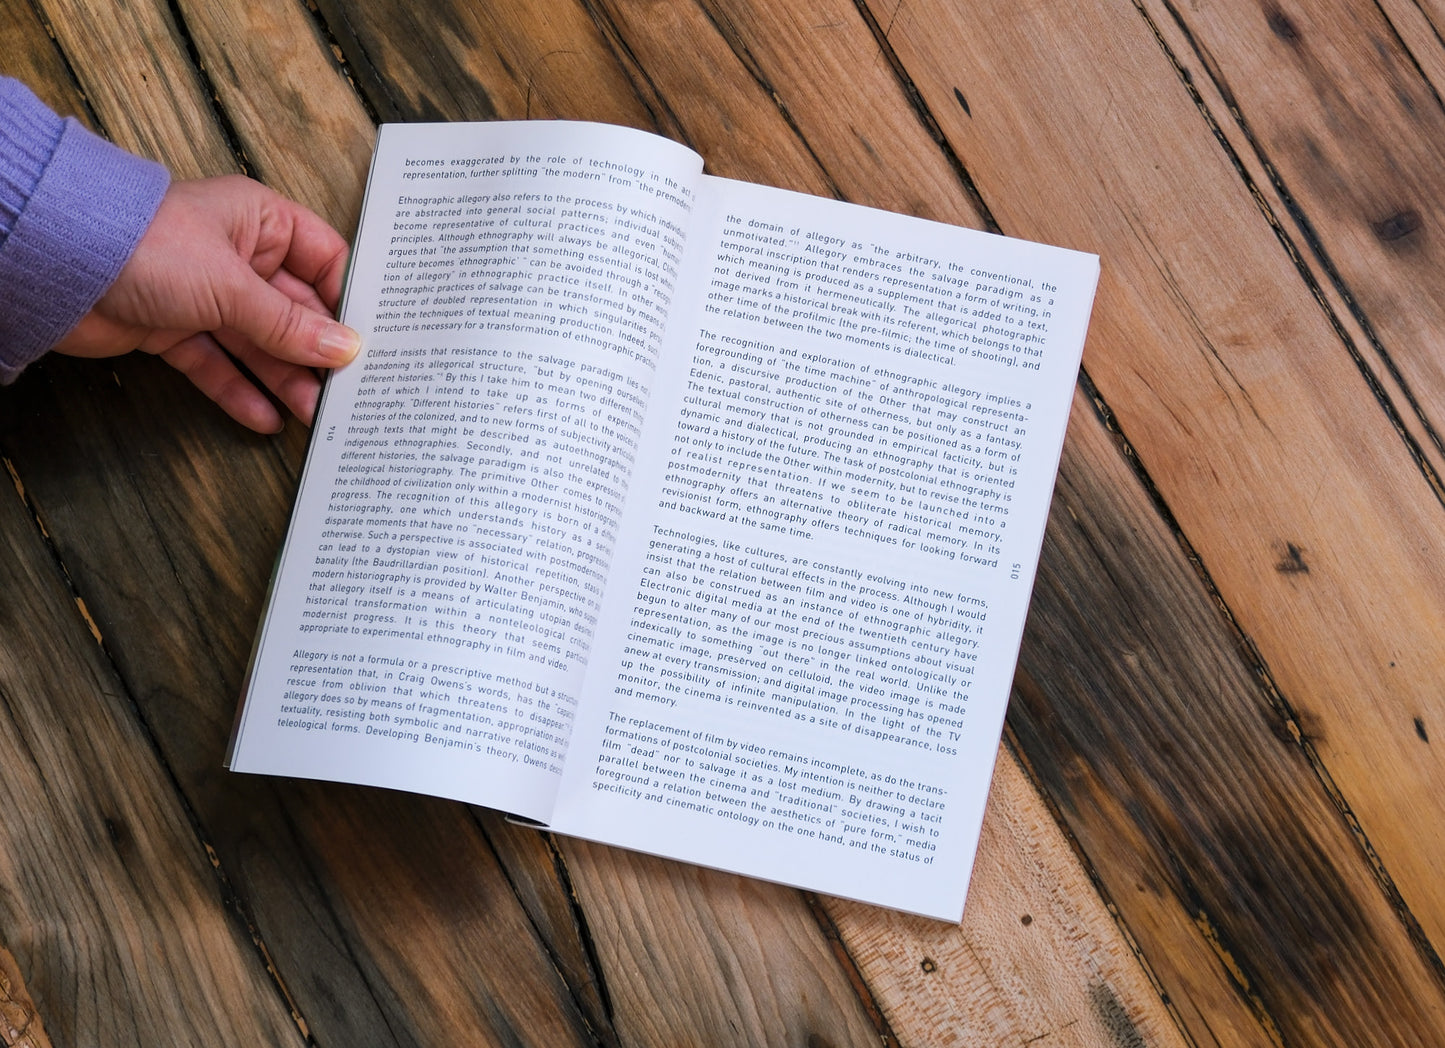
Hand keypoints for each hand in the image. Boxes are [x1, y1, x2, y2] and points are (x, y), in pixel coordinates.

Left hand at [53, 175, 360, 432]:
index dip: (348, 300)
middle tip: (348, 389)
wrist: (57, 266)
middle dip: (318, 352)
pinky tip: (265, 418)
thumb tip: (345, 348)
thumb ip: (290, 325)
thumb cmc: (145, 244)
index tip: (371, 339)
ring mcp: (205, 295)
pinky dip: (240, 391)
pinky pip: (219, 364)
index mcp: (260, 222)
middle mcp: (238, 256)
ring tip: (314, 414)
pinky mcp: (175, 330)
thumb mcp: (232, 286)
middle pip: (295, 311)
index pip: (325, 261)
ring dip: (285, 380)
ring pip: (259, 344)